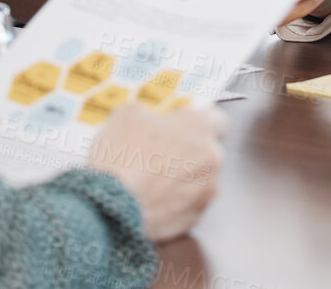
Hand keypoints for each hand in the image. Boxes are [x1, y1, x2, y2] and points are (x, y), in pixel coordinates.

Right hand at [88, 103, 227, 241]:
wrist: (113, 207)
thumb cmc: (122, 159)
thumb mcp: (126, 115)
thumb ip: (148, 112)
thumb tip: (147, 119)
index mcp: (199, 127)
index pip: (217, 118)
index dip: (197, 122)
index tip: (182, 127)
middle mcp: (211, 157)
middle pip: (207, 150)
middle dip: (187, 152)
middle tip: (158, 155)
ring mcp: (206, 190)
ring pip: (200, 179)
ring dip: (182, 179)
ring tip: (150, 182)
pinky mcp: (196, 217)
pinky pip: (189, 205)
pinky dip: (175, 203)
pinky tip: (151, 200)